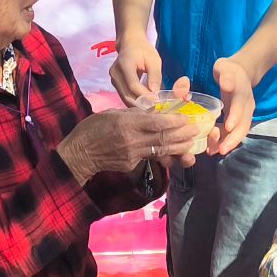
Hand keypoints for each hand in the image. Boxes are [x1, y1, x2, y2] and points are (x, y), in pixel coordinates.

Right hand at [57, 108, 204, 184]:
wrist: (80, 153)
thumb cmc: (93, 128)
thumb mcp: (112, 113)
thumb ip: (133, 114)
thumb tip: (152, 112)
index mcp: (127, 123)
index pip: (156, 122)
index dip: (174, 121)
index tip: (186, 118)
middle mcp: (132, 140)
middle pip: (163, 138)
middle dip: (182, 134)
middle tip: (196, 130)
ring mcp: (133, 154)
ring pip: (161, 151)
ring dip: (179, 147)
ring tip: (192, 143)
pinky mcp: (132, 164)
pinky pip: (151, 158)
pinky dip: (165, 155)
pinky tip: (175, 152)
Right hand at [109, 35, 163, 106]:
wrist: (130, 44)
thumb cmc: (143, 50)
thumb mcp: (154, 60)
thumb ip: (155, 76)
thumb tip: (155, 93)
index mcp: (125, 64)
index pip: (133, 85)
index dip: (145, 95)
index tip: (157, 101)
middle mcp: (115, 72)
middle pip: (127, 94)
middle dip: (141, 103)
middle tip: (155, 108)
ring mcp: (113, 79)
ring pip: (124, 97)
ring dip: (138, 104)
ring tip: (151, 106)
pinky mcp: (115, 83)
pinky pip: (124, 95)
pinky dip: (134, 100)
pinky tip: (144, 103)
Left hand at [209, 56, 256, 155]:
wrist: (241, 73)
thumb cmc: (229, 70)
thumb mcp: (225, 68)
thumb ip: (226, 75)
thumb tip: (226, 85)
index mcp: (242, 93)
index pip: (240, 106)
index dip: (235, 117)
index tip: (227, 127)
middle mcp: (246, 107)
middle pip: (244, 125)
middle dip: (233, 138)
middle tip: (222, 149)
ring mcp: (244, 115)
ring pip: (240, 132)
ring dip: (229, 143)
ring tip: (215, 151)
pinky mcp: (239, 120)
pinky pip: (234, 133)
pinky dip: (225, 141)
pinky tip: (213, 149)